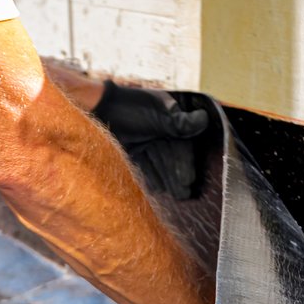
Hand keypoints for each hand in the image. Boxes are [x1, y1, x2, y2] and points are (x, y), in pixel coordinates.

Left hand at [90, 81, 210, 199]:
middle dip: (178, 175)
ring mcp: (146, 140)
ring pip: (160, 163)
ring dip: (167, 179)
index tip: (189, 180)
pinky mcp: (132, 148)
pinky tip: (158, 190)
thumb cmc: (130, 108)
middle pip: (171, 156)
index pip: (182, 144)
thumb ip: (180, 122)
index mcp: (170, 118)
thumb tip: (204, 118)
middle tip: (185, 195)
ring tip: (176, 196)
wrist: (99, 108)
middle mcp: (160, 129)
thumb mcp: (158, 115)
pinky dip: (152, 177)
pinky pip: (145, 166)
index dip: (186, 163)